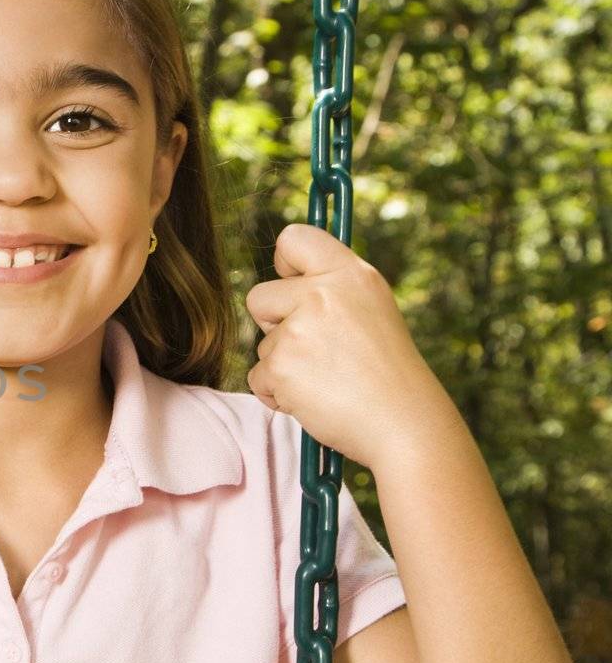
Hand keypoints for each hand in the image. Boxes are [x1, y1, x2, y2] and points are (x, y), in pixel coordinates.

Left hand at [243, 222, 451, 471]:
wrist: (404, 424)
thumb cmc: (388, 373)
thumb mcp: (372, 310)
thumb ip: (333, 290)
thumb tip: (289, 275)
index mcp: (350, 274)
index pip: (293, 238)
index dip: (284, 262)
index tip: (293, 282)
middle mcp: (322, 294)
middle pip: (259, 297)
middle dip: (274, 324)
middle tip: (316, 348)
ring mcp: (298, 330)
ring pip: (262, 345)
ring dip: (284, 367)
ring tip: (329, 379)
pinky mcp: (281, 367)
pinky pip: (258, 377)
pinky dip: (278, 394)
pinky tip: (315, 399)